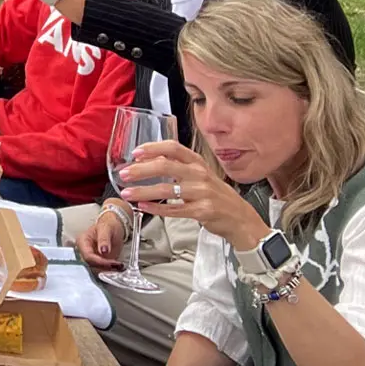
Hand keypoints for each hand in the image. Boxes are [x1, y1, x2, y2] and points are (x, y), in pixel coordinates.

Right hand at [76, 201, 129, 270]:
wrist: (114, 227)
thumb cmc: (108, 225)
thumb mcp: (106, 228)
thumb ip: (104, 239)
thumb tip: (103, 251)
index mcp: (82, 241)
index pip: (87, 256)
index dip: (99, 261)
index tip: (111, 262)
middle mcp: (85, 251)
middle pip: (91, 264)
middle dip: (104, 266)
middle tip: (117, 265)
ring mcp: (92, 257)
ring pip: (97, 268)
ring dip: (108, 269)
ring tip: (119, 265)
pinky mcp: (99, 262)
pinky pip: (103, 268)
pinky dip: (110, 269)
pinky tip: (118, 267)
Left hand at [119, 140, 266, 249]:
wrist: (240, 218)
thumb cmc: (217, 196)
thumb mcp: (200, 175)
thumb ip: (179, 167)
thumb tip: (150, 159)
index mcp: (198, 163)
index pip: (173, 148)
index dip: (153, 148)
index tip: (135, 152)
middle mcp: (200, 175)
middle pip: (166, 166)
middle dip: (141, 170)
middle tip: (124, 174)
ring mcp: (202, 193)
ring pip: (167, 189)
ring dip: (143, 191)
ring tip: (127, 193)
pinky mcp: (202, 211)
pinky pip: (174, 209)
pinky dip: (156, 208)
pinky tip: (143, 207)